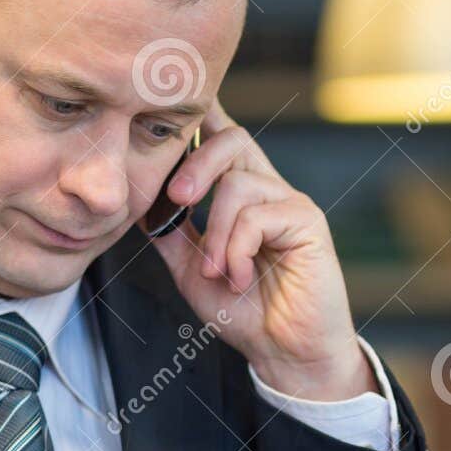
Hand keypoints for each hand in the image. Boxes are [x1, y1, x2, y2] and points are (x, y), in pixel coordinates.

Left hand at [146, 96, 376, 400]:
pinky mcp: (308, 223)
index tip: (170, 97)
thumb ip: (172, 232)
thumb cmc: (245, 313)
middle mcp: (269, 190)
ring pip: (239, 185)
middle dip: (195, 164)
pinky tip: (240, 277)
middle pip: (231, 139)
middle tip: (178, 200)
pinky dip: (238, 250)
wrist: (285, 353)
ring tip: (219, 272)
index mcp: (243, 195)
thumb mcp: (192, 269)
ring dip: (217, 234)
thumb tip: (143, 201)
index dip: (201, 112)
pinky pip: (259, 216)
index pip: (222, 137)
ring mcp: (291, 204)